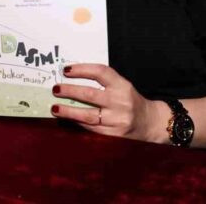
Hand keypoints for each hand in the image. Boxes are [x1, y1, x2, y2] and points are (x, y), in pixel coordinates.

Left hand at [51, 64, 168, 142]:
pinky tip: (67, 120)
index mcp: (122, 85)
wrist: (151, 123)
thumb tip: (72, 76)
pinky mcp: (114, 136)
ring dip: (68, 112)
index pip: (100, 72)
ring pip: (88, 115)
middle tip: (55, 88)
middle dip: (69, 91)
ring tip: (54, 108)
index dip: (81, 69)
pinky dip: (77, 124)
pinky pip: (91, 130)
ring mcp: (117, 120)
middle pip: (90, 94)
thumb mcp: (122, 86)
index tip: (66, 70)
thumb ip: (102, 81)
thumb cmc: (130, 100)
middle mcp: (120, 102)